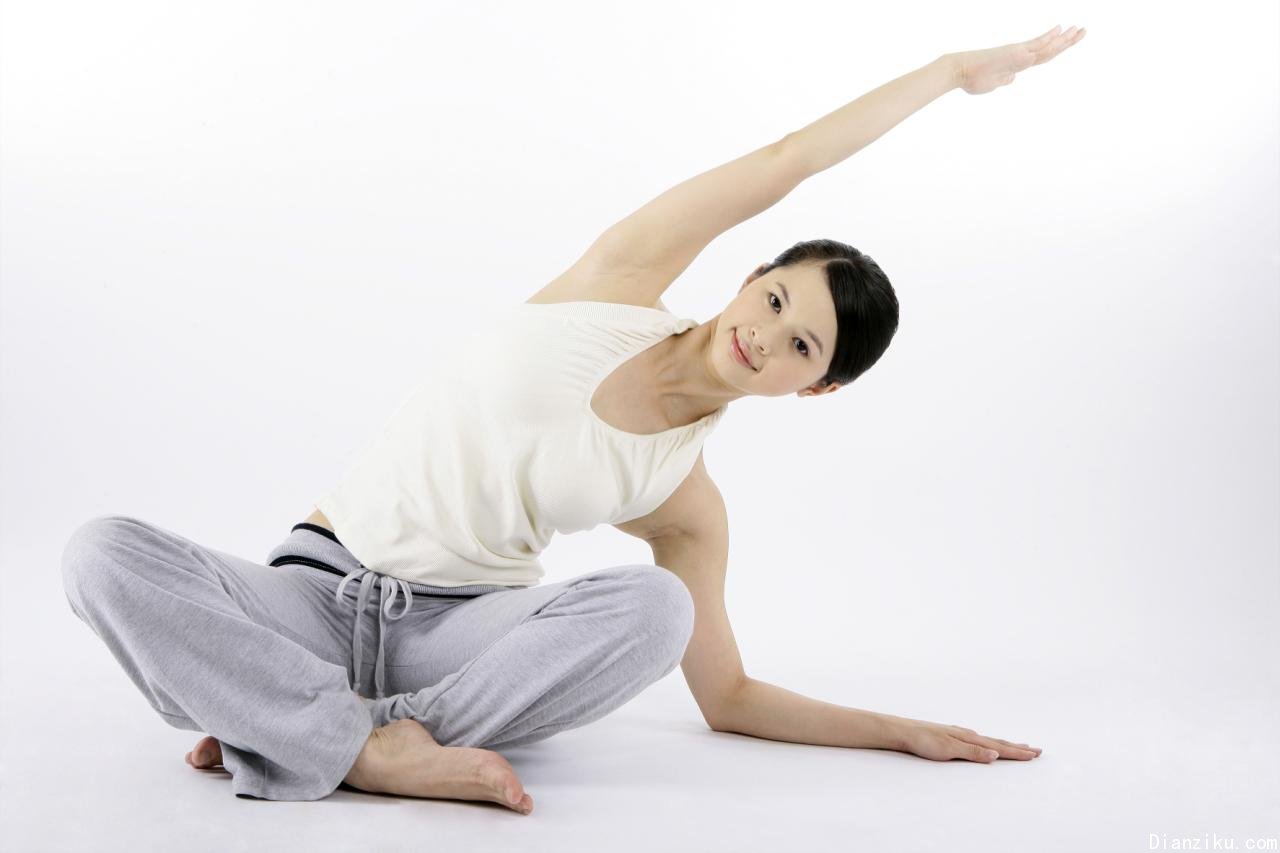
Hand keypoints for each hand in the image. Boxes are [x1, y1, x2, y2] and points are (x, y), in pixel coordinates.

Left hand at [891, 717, 1042, 762]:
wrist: (903, 731)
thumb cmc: (924, 741)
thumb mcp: (950, 749)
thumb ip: (973, 752)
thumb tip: (996, 754)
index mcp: (970, 738)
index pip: (999, 747)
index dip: (1017, 752)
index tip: (1035, 754)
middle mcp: (967, 734)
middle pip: (998, 742)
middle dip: (1017, 747)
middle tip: (1036, 750)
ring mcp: (959, 734)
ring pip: (988, 740)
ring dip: (1005, 744)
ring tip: (1018, 745)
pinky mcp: (950, 737)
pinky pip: (977, 740)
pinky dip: (989, 743)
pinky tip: (986, 743)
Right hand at [951, 25, 1085, 94]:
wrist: (960, 71)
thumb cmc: (972, 78)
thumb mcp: (993, 84)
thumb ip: (1004, 80)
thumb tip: (1013, 79)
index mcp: (1018, 63)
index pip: (1043, 55)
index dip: (1057, 47)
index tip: (1068, 38)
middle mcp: (1020, 55)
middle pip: (1049, 49)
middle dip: (1067, 40)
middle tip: (1083, 30)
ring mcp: (1018, 54)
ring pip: (1046, 47)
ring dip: (1064, 39)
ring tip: (1079, 30)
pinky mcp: (1012, 53)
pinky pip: (1033, 46)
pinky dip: (1047, 39)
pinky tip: (1059, 30)